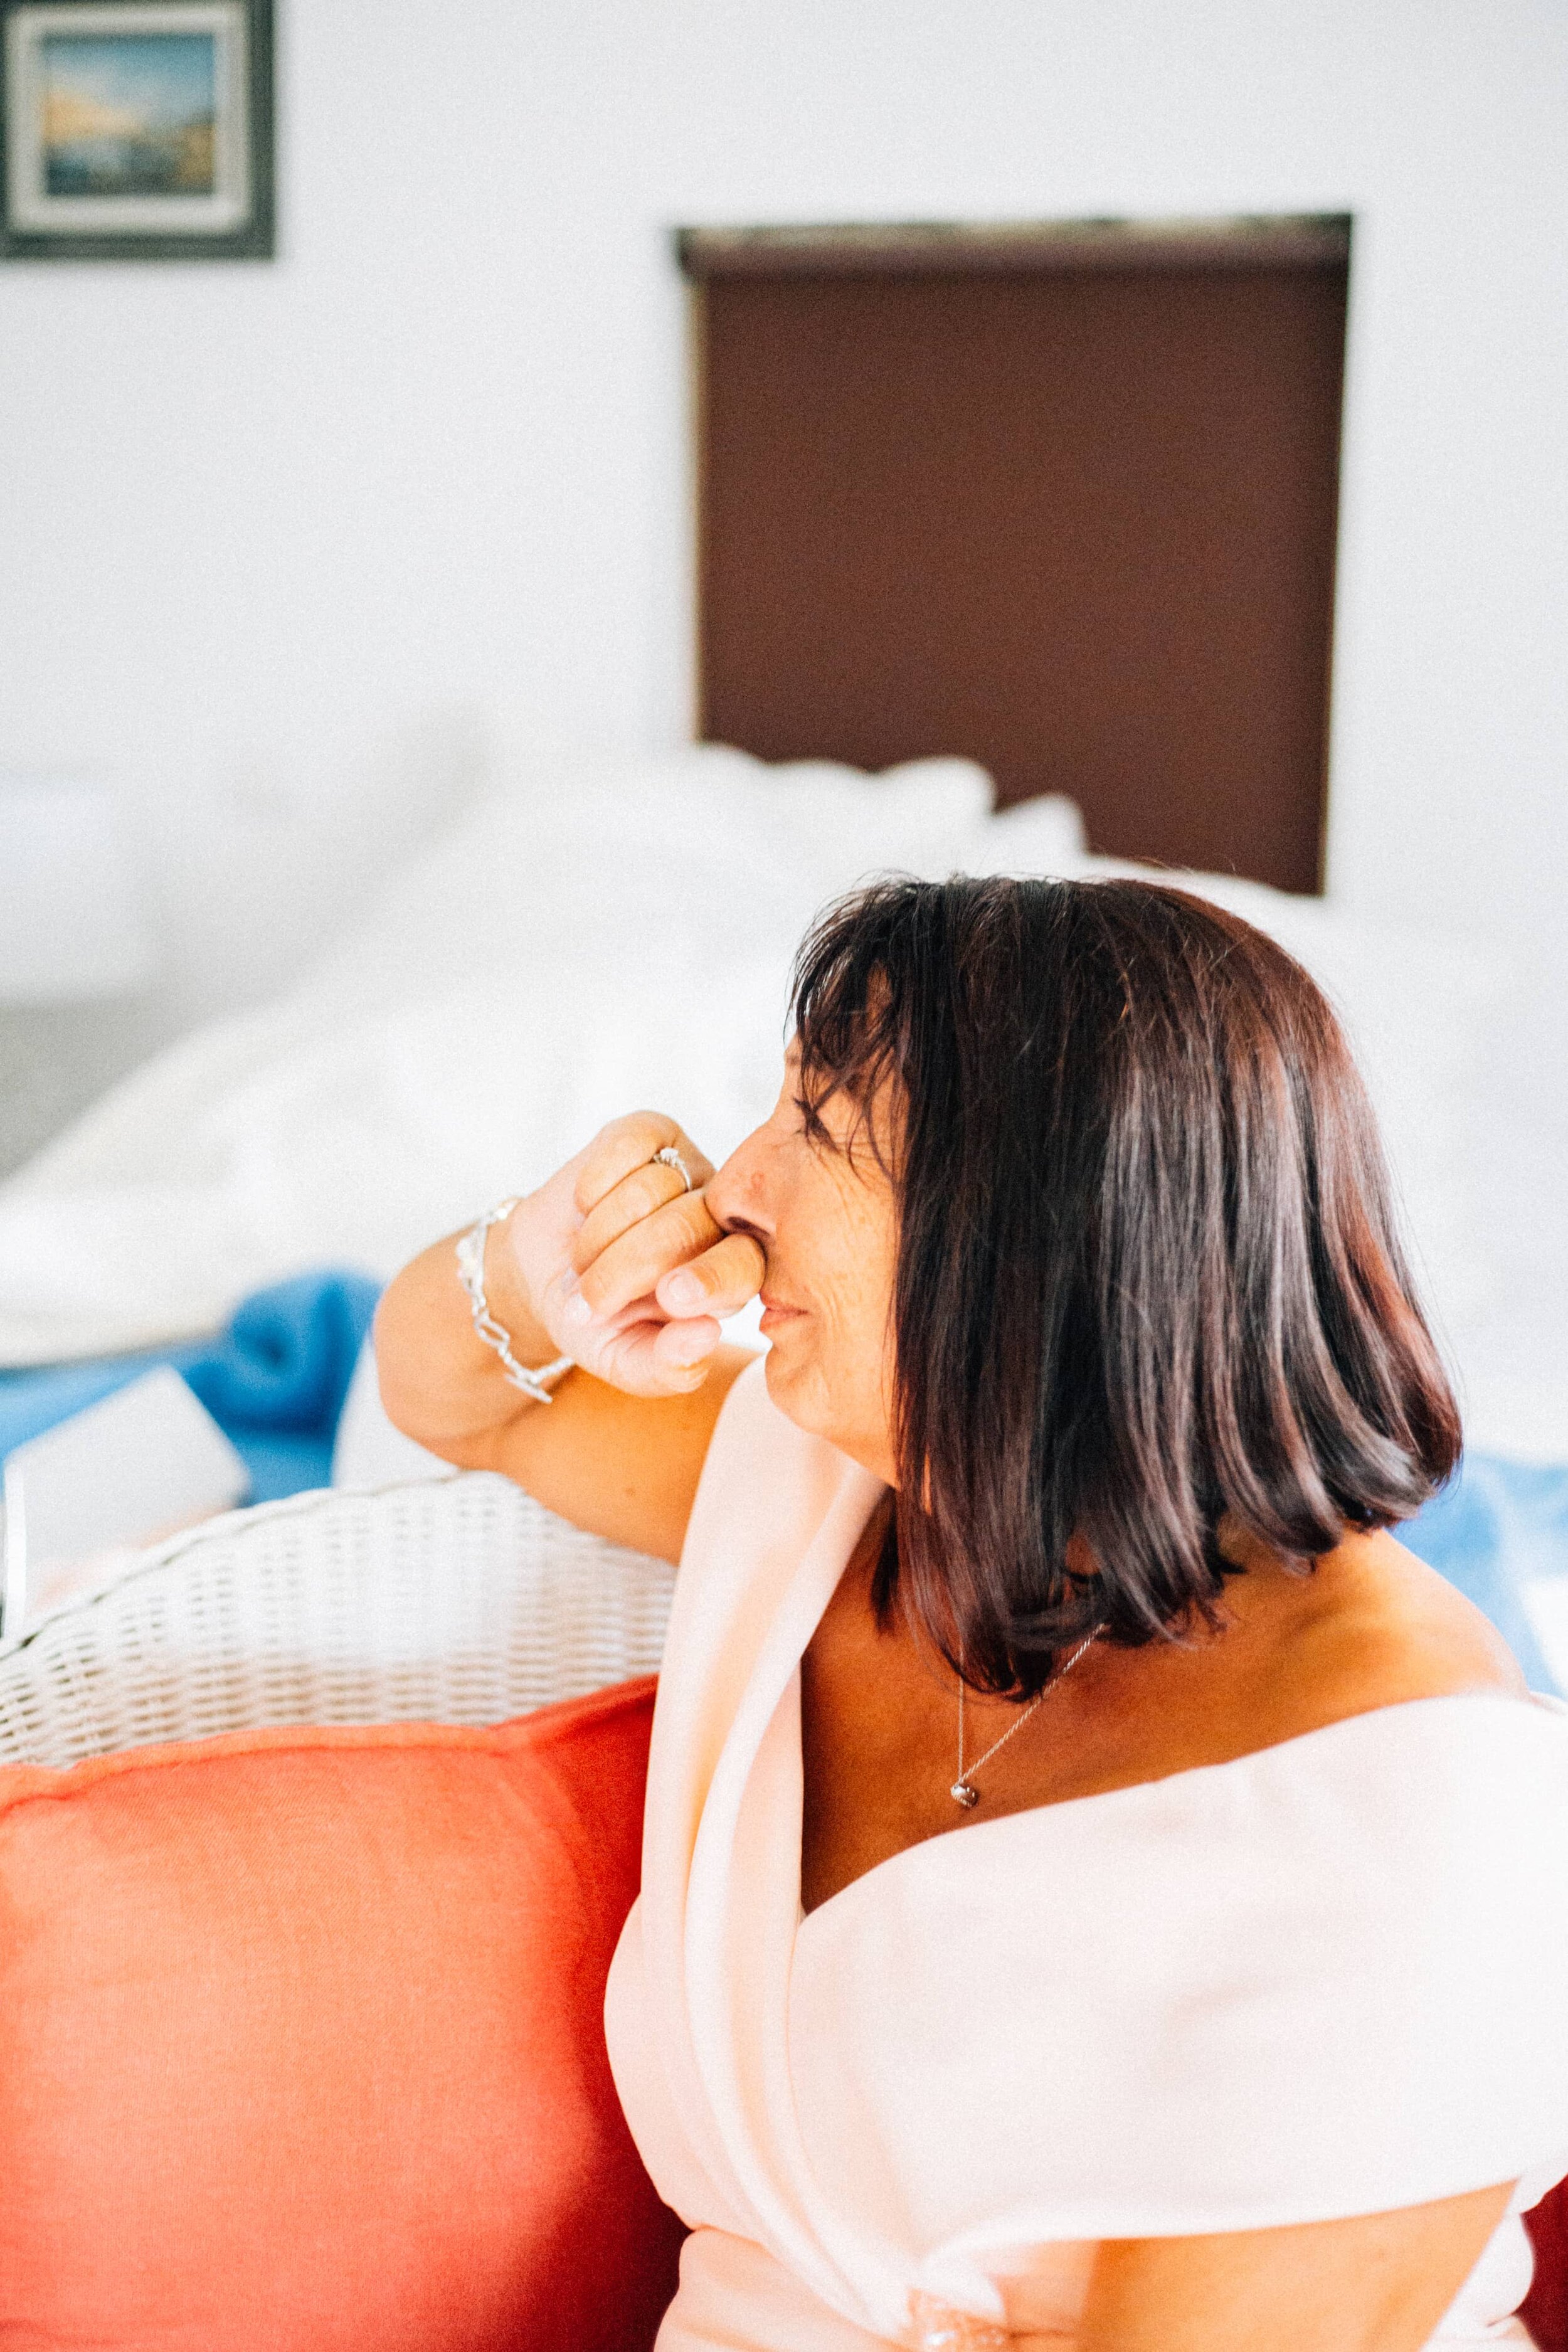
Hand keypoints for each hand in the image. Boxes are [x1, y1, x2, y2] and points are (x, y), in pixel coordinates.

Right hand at [505, 1111, 765, 1397]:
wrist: (541, 1275)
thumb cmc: (596, 1323)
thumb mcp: (625, 1362)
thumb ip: (669, 1368)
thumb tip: (707, 1338)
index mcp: (731, 1277)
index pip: (743, 1269)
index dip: (707, 1280)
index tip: (669, 1297)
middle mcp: (718, 1219)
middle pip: (687, 1226)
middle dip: (624, 1267)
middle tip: (588, 1300)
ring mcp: (688, 1170)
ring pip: (651, 1189)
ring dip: (599, 1233)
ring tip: (583, 1259)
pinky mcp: (652, 1133)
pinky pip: (630, 1146)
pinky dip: (594, 1183)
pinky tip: (584, 1205)